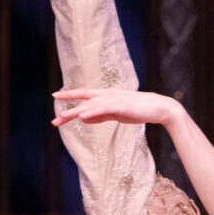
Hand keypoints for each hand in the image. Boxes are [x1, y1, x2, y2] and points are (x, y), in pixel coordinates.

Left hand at [53, 87, 186, 127]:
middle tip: (54, 120)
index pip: (85, 95)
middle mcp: (108, 94)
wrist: (158, 108)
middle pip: (83, 100)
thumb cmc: (138, 111)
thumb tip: (82, 118)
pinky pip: (102, 109)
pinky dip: (91, 112)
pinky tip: (81, 116)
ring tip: (62, 118)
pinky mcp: (120, 105)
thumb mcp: (115, 114)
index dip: (70, 95)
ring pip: (90, 105)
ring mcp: (114, 99)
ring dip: (75, 112)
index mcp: (106, 95)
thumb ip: (99, 116)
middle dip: (68, 109)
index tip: (56, 97)